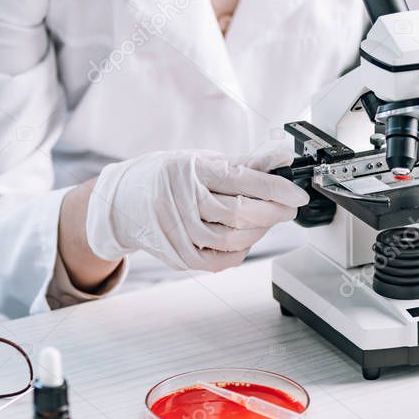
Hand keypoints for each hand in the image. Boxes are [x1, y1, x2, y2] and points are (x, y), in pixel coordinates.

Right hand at [85, 147, 309, 270]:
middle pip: (239, 213)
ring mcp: (177, 230)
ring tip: (266, 221)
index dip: (275, 188)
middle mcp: (181, 199)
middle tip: (287, 208)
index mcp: (190, 170)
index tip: (296, 193)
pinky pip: (219, 261)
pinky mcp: (177, 254)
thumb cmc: (165, 176)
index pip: (241, 179)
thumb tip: (281, 156)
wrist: (122, 200)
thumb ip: (242, 163)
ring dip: (259, 232)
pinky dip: (239, 252)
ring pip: (231, 239)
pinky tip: (244, 239)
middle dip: (272, 212)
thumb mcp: (200, 160)